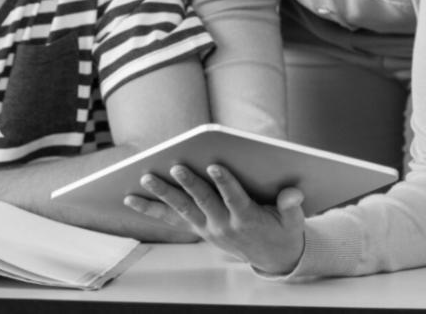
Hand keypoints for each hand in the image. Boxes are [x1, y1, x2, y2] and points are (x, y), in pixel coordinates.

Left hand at [124, 164, 305, 275]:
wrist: (272, 258)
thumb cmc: (282, 231)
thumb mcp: (293, 221)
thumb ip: (291, 206)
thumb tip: (293, 193)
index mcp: (247, 219)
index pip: (234, 198)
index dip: (225, 182)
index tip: (215, 166)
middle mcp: (223, 225)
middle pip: (203, 202)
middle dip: (188, 184)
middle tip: (175, 166)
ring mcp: (208, 228)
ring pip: (181, 210)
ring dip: (162, 194)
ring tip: (145, 178)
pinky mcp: (198, 229)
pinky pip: (171, 219)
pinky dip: (151, 209)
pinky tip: (132, 200)